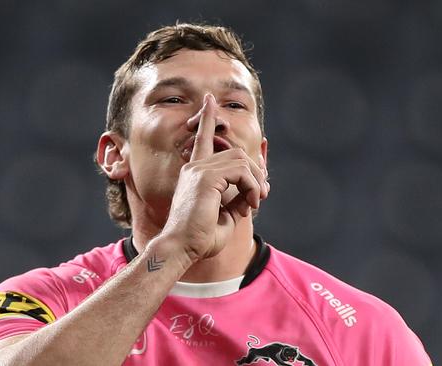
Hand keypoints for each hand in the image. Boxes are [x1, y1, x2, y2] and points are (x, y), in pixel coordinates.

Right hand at [160, 94, 268, 261]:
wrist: (182, 248)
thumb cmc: (200, 238)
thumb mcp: (224, 215)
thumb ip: (236, 199)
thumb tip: (254, 192)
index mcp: (195, 173)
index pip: (202, 139)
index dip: (208, 119)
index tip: (210, 99)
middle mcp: (195, 167)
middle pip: (236, 154)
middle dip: (255, 173)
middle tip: (259, 197)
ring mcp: (199, 170)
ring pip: (241, 160)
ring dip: (255, 182)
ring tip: (254, 202)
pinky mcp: (206, 177)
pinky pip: (241, 172)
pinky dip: (251, 187)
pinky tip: (249, 204)